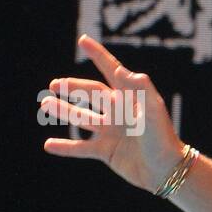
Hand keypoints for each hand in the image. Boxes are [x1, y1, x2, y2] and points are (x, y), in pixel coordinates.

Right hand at [40, 35, 183, 192]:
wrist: (166, 171)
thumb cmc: (163, 139)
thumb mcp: (153, 111)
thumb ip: (139, 89)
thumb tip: (120, 69)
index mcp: (130, 98)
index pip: (112, 71)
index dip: (99, 55)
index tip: (83, 40)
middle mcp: (119, 112)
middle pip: (91, 94)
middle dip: (73, 87)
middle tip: (54, 84)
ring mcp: (111, 132)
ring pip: (82, 118)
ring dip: (63, 111)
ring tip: (45, 105)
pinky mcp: (107, 151)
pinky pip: (81, 148)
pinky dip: (66, 147)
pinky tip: (48, 144)